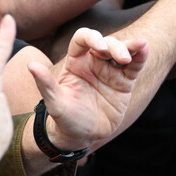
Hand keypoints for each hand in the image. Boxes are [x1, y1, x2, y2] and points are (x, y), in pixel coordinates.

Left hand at [30, 29, 146, 151]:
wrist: (82, 136)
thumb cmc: (65, 118)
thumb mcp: (55, 103)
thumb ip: (46, 83)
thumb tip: (31, 65)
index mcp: (75, 62)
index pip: (83, 40)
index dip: (91, 38)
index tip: (99, 47)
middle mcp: (94, 62)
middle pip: (105, 43)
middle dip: (113, 46)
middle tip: (119, 56)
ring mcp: (110, 71)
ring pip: (121, 51)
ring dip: (130, 47)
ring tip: (139, 46)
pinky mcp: (125, 82)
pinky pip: (134, 66)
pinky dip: (140, 55)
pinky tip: (144, 48)